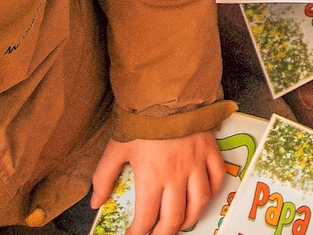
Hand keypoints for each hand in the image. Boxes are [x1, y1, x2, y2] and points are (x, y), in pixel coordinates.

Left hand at [90, 132, 223, 234]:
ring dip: (190, 219)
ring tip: (181, 224)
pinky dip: (212, 192)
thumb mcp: (116, 148)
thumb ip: (104, 177)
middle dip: (164, 233)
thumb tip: (95, 202)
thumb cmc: (141, 120)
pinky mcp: (210, 151)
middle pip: (174, 218)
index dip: (138, 233)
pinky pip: (217, 178)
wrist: (168, 91)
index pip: (146, 218)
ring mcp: (196, 165)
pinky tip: (204, 197)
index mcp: (151, 178)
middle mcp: (176, 177)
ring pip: (199, 203)